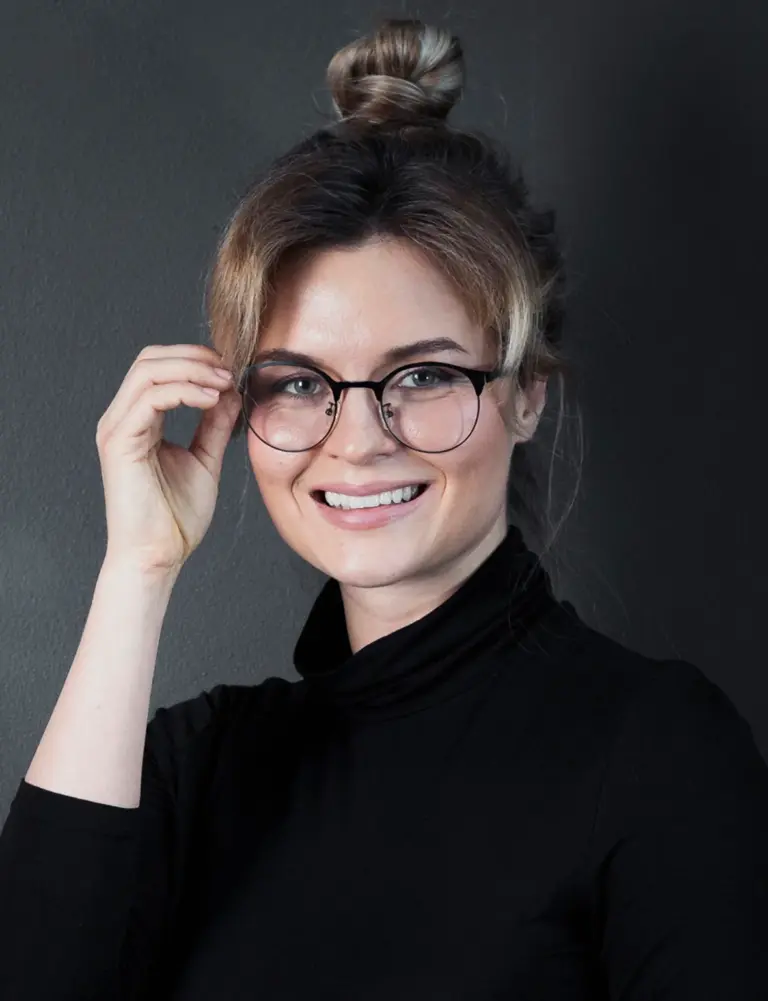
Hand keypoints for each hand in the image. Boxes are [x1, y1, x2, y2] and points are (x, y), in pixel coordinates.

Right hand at [95, 344, 240, 575]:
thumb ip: (214, 426)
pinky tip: (211, 400)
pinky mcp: (119, 443)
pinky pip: (149, 399)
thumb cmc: (175, 518)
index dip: (195, 360)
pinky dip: (183, 391)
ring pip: (147, 371)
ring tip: (223, 384)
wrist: (157, 556)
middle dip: (193, 356)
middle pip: (149, 359)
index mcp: (138, 421)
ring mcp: (116, 429)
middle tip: (229, 371)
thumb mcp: (204, 460)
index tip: (231, 372)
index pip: (158, 368)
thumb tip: (230, 393)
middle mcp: (121, 419)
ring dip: (192, 370)